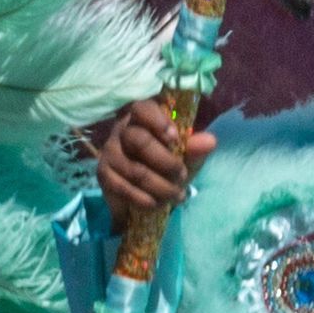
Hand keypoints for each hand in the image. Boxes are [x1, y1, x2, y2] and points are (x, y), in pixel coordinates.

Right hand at [90, 96, 212, 219]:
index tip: (176, 139)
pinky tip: (158, 204)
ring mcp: (110, 152)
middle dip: (166, 162)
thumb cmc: (168, 165)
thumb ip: (195, 147)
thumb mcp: (186, 156)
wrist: (147, 191)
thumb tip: (209, 142)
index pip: (142, 109)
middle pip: (140, 141)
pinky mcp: (104, 174)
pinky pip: (124, 188)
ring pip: (136, 169)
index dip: (158, 121)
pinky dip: (145, 199)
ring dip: (161, 187)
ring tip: (177, 195)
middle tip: (182, 176)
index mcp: (142, 118)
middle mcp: (122, 130)